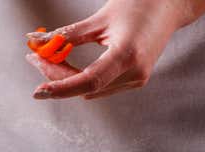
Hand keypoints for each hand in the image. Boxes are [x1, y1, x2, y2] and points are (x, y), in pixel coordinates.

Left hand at [26, 0, 197, 99]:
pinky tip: (65, 65)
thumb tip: (35, 41)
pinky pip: (99, 86)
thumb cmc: (137, 5)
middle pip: (85, 86)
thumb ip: (68, 34)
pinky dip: (79, 78)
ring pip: (90, 89)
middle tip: (34, 57)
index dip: (61, 88)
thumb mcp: (99, 18)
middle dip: (56, 75)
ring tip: (45, 58)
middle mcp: (134, 73)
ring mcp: (136, 79)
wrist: (170, 6)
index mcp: (127, 55)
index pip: (89, 80)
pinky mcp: (134, 80)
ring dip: (65, 78)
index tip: (38, 91)